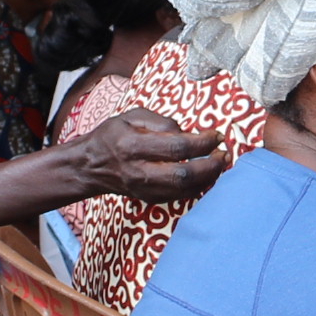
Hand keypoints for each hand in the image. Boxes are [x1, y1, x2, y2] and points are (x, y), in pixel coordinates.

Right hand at [66, 110, 228, 204]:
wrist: (91, 166)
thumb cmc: (112, 136)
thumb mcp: (132, 116)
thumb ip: (161, 122)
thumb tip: (188, 132)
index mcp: (132, 145)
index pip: (176, 147)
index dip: (202, 142)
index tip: (216, 135)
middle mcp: (138, 170)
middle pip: (182, 175)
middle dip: (210, 166)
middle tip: (224, 154)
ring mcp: (143, 189)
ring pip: (183, 190)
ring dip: (208, 178)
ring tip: (219, 164)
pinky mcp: (149, 199)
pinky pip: (179, 197)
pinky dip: (198, 187)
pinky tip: (206, 176)